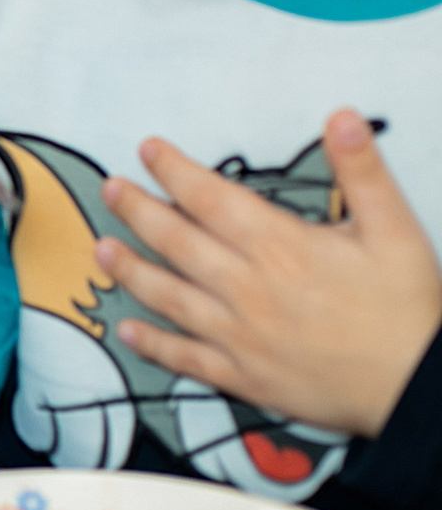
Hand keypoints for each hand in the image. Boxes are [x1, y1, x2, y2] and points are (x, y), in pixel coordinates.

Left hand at [97, 110, 441, 438]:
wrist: (419, 392)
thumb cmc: (407, 311)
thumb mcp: (395, 231)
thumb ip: (362, 172)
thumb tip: (341, 117)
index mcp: (280, 247)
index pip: (210, 197)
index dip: (174, 170)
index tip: (148, 148)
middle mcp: (248, 288)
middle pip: (176, 241)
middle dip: (138, 210)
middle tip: (110, 188)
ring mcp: (241, 336)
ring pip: (169, 297)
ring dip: (130, 270)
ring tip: (99, 248)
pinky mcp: (245, 377)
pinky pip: (187, 359)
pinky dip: (154, 345)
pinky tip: (127, 332)